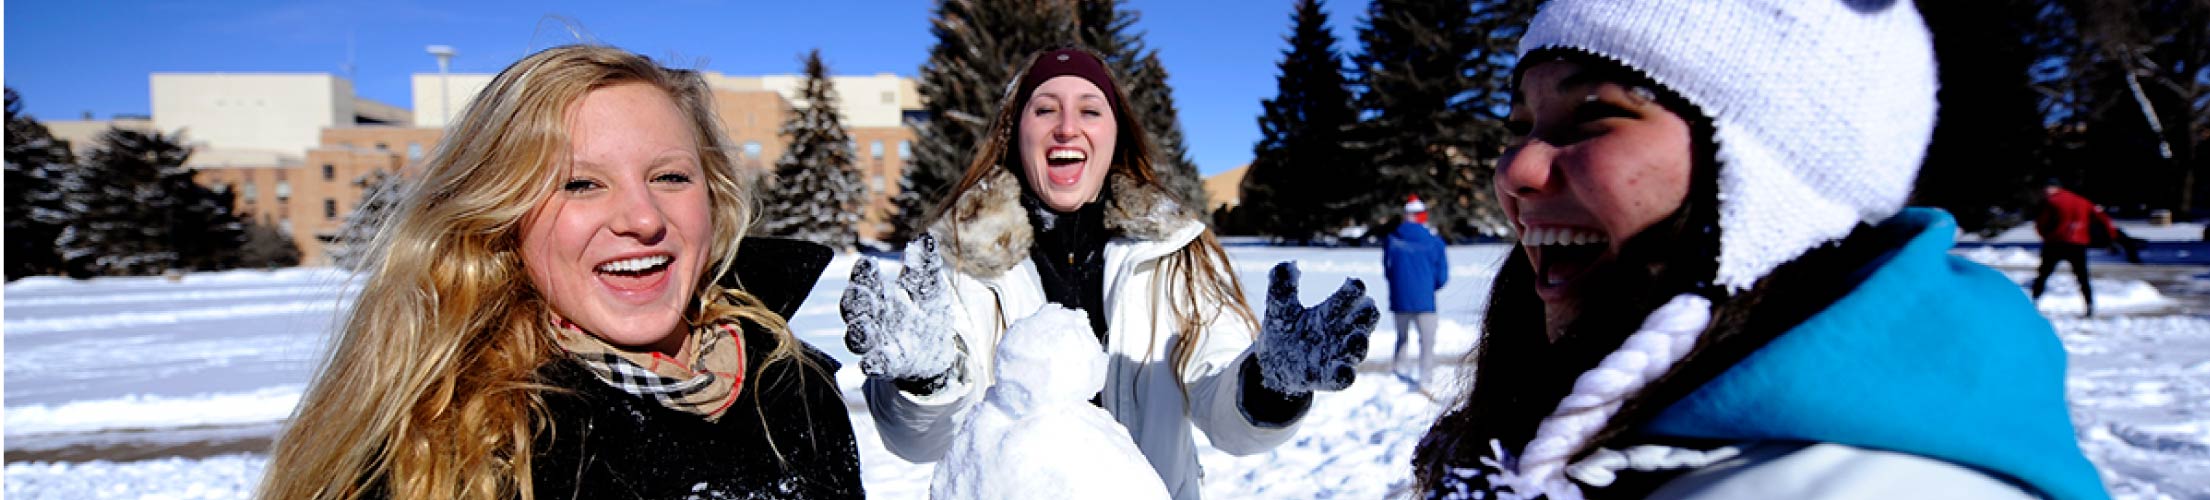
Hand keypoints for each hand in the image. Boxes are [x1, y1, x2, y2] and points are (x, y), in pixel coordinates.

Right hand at [841, 234, 963, 392]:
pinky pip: (874, 365)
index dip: (863, 273)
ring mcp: (877, 343)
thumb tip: (924, 235)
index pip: (864, 281)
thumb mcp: (929, 288)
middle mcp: (872, 318)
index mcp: (879, 295)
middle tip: (860, 292)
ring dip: (858, 333)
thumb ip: (925, 265)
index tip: (868, 263)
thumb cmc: (926, 314)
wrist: (938, 352)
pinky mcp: (887, 365)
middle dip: (855, 300)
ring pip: (857, 338)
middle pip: (853, 308)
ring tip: (862, 328)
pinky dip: (872, 363)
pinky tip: (871, 362)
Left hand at [1254, 261, 1378, 393]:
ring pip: (1359, 349)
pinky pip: (1343, 378)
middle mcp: (1342, 331)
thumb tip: (1288, 265)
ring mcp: (1338, 355)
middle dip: (1366, 314)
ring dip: (1359, 344)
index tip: (1352, 284)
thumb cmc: (1285, 329)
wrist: (1272, 362)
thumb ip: (1282, 285)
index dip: (1355, 290)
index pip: (1353, 295)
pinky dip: (1345, 375)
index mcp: (1334, 310)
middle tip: (1363, 307)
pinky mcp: (1328, 377)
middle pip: (1366, 319)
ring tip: (1357, 337)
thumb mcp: (1279, 306)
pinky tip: (1344, 372)